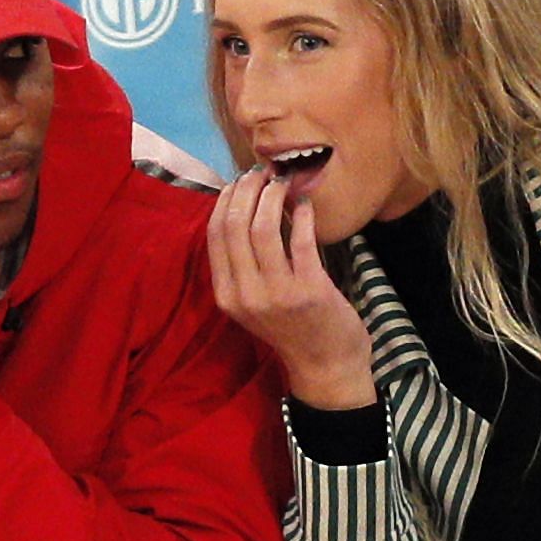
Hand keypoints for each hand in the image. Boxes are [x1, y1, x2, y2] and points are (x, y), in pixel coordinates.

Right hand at [206, 166, 374, 408]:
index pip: (215, 235)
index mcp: (226, 295)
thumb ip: (243, 266)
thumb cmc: (291, 329)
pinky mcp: (310, 290)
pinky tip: (305, 203)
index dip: (226, 200)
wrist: (325, 366)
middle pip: (235, 226)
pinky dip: (302, 214)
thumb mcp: (254, 303)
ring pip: (263, 228)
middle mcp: (246, 295)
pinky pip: (300, 239)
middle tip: (262, 173)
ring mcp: (277, 294)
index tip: (239, 182)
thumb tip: (243, 209)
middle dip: (247, 190)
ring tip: (283, 183)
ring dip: (273, 196)